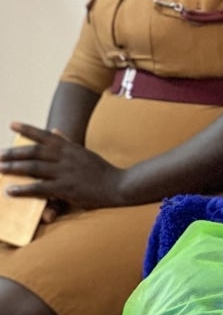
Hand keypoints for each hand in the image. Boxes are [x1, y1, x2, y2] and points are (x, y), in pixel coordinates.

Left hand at [3, 122, 125, 209]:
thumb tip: (54, 131)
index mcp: (71, 148)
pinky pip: (41, 188)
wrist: (119, 185)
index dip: (28, 130)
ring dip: (14, 168)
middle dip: (14, 152)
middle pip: (35, 151)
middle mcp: (67, 157)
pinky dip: (24, 189)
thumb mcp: (85, 153)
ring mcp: (66, 172)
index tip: (12, 124)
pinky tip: (10, 190)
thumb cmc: (102, 171)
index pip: (46, 135)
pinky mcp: (67, 188)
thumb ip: (68, 143)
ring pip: (35, 168)